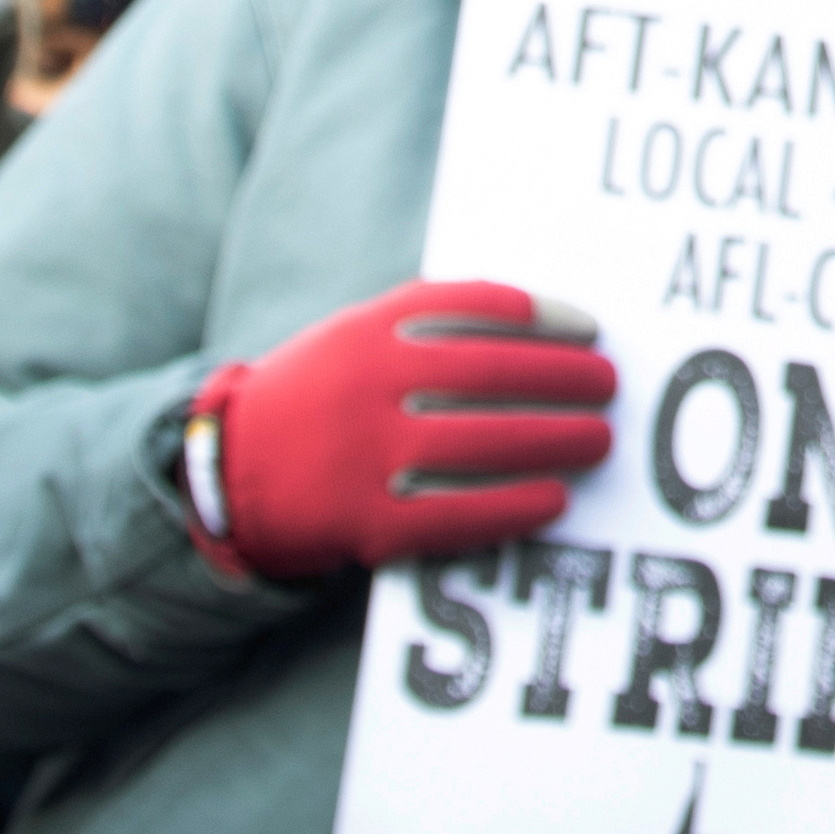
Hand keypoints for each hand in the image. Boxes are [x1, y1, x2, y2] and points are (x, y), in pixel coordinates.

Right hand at [202, 281, 611, 577]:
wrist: (227, 474)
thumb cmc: (314, 397)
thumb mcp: (351, 337)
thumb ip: (423, 324)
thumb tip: (533, 321)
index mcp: (368, 332)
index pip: (474, 310)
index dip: (542, 318)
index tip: (590, 329)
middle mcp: (368, 388)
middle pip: (491, 377)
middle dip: (563, 380)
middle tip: (607, 387)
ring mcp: (367, 458)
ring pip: (483, 444)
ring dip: (554, 441)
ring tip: (597, 440)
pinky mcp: (367, 523)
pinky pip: (456, 514)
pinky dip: (512, 506)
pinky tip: (552, 500)